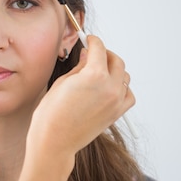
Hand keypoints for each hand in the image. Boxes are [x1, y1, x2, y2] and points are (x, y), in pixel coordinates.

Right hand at [27, 35, 133, 170]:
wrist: (55, 141)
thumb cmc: (52, 113)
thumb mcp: (63, 82)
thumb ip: (80, 67)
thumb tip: (88, 56)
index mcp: (94, 74)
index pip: (99, 48)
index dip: (93, 41)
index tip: (90, 39)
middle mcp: (110, 86)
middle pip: (116, 61)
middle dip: (105, 54)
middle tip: (95, 53)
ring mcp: (116, 101)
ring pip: (125, 77)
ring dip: (115, 70)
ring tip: (101, 71)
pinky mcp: (117, 113)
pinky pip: (128, 95)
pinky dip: (122, 88)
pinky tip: (110, 88)